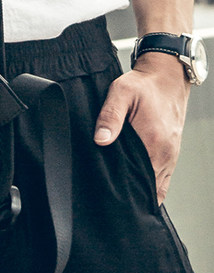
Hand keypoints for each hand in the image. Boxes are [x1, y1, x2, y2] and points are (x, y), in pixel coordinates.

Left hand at [94, 52, 189, 203]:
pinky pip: (163, 178)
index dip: (123, 188)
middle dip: (130, 192)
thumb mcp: (121, 92)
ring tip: (121, 193)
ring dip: (141, 190)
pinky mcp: (171, 154)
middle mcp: (164, 153)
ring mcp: (170, 155)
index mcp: (152, 140)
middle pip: (147, 186)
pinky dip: (151, 185)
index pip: (138, 179)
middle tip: (110, 194)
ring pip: (156, 185)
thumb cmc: (143, 84)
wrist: (166, 78)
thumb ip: (110, 116)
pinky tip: (136, 185)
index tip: (108, 191)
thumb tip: (100, 140)